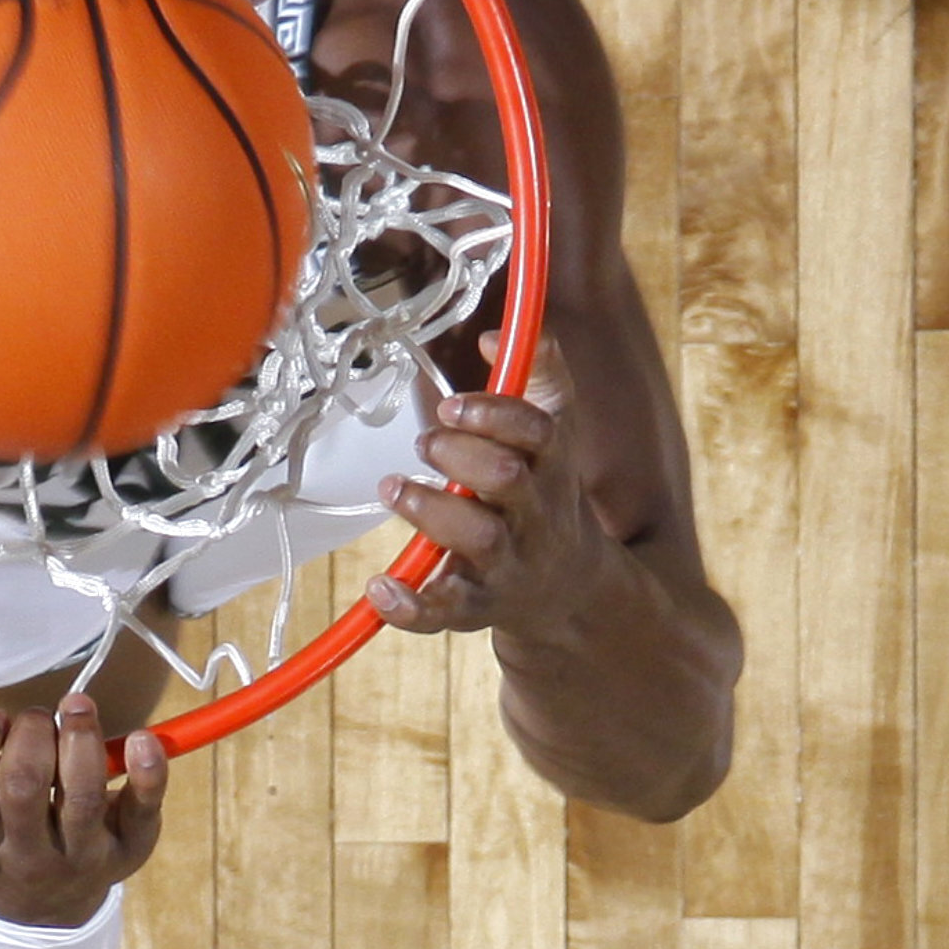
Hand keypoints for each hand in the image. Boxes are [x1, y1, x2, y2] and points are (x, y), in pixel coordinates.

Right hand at [0, 694, 168, 927]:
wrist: (41, 905)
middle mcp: (25, 861)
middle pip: (23, 790)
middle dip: (28, 734)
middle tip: (31, 717)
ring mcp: (80, 859)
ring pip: (82, 796)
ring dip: (79, 738)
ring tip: (75, 706)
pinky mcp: (129, 849)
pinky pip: (142, 810)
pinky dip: (148, 771)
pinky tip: (142, 738)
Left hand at [364, 331, 611, 650]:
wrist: (567, 587)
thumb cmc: (543, 493)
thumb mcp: (554, 431)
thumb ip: (536, 375)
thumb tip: (495, 336)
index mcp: (552, 466)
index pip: (540, 433)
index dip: (496, 415)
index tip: (453, 404)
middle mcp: (534, 515)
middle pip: (508, 481)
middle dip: (462, 455)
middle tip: (426, 441)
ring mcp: (507, 563)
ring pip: (478, 539)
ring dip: (431, 510)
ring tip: (392, 486)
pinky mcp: (477, 606)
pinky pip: (445, 612)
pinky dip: (411, 605)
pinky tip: (381, 587)